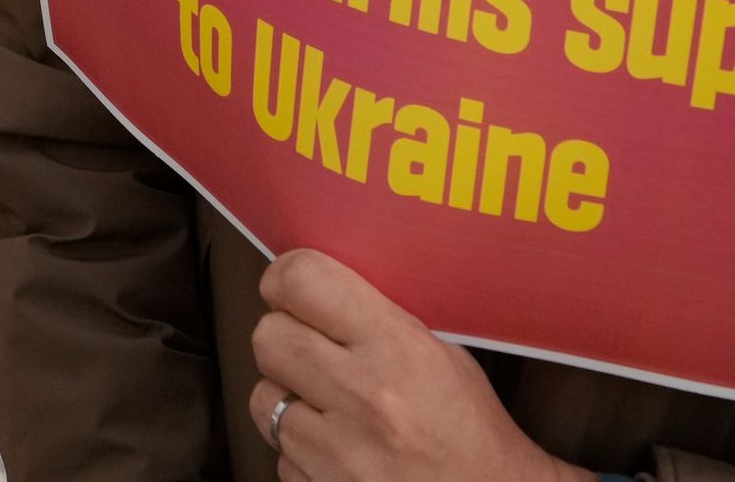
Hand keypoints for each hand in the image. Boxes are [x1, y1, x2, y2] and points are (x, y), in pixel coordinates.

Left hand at [247, 251, 586, 481]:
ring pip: (262, 399)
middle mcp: (365, 397)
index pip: (302, 280)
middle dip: (284, 338)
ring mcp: (340, 454)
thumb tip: (317, 286)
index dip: (286, 279)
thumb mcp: (445, 355)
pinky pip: (280, 456)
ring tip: (327, 405)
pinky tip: (339, 450)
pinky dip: (301, 452)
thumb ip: (381, 318)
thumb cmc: (472, 430)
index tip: (292, 290)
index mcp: (399, 348)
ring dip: (286, 398)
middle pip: (268, 336)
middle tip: (310, 349)